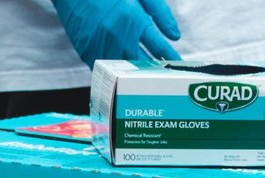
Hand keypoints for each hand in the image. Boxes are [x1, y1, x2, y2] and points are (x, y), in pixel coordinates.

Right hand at [50, 0, 180, 64]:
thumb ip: (160, 12)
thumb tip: (175, 35)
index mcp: (133, 19)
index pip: (157, 46)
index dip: (170, 57)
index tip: (178, 65)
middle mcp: (118, 35)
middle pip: (141, 62)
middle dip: (153, 69)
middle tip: (163, 75)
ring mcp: (100, 45)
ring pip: (122, 69)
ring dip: (134, 74)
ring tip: (145, 78)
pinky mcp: (86, 50)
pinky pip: (104, 67)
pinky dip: (113, 70)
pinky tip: (121, 72)